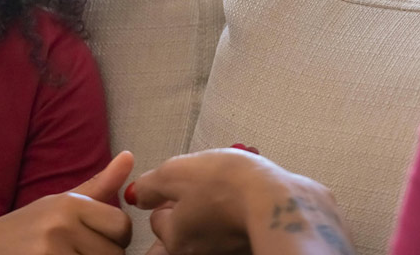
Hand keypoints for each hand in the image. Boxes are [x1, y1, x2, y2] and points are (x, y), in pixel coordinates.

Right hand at [0, 151, 133, 254]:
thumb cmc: (26, 229)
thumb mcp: (60, 202)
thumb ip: (99, 184)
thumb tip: (130, 156)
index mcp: (69, 205)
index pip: (122, 228)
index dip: (117, 240)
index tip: (99, 242)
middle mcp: (60, 226)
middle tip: (80, 252)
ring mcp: (49, 253)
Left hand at [130, 149, 344, 254]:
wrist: (282, 201)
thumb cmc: (227, 184)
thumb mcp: (176, 172)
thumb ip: (151, 184)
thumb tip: (137, 194)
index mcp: (175, 240)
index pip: (158, 219)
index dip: (169, 195)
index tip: (187, 183)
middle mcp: (196, 254)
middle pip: (182, 228)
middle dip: (191, 207)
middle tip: (210, 185)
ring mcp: (223, 252)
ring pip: (208, 228)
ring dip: (215, 209)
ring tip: (231, 188)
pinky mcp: (246, 247)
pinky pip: (231, 230)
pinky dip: (236, 217)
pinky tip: (247, 199)